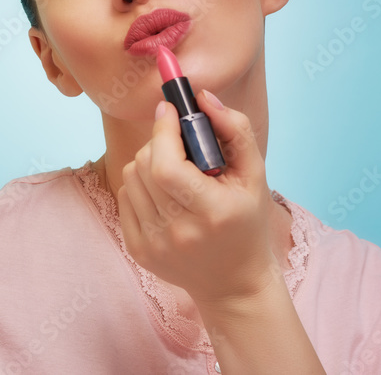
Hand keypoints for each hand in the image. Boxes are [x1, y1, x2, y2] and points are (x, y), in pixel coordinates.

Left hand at [116, 91, 280, 305]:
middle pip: (145, 166)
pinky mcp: (137, 250)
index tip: (169, 109)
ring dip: (149, 163)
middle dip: (159, 143)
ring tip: (174, 172)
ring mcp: (154, 244)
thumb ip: (234, 130)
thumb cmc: (247, 221)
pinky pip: (125, 196)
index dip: (163, 131)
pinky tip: (164, 194)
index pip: (167, 166)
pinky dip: (141, 185)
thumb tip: (202, 97)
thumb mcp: (255, 175)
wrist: (234, 282)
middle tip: (177, 143)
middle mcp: (178, 232)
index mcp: (212, 213)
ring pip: (131, 177)